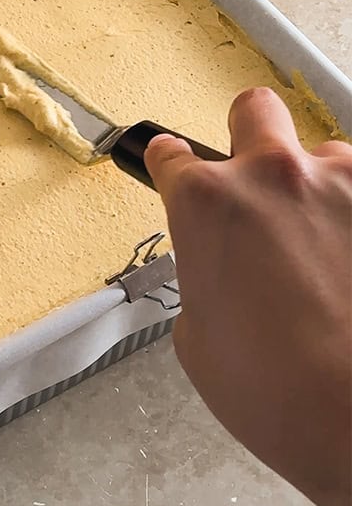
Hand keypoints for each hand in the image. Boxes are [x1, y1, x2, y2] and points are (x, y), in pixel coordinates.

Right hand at [146, 87, 351, 505]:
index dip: (173, 168)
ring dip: (325, 193)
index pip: (172, 154)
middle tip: (260, 189)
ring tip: (333, 257)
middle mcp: (274, 176)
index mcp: (206, 204)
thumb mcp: (197, 336)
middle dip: (251, 138)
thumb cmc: (278, 394)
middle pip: (255, 110)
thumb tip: (232, 269)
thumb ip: (207, 275)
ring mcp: (348, 185)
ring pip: (331, 158)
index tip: (179, 174)